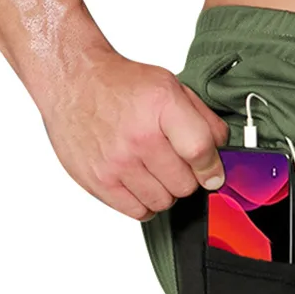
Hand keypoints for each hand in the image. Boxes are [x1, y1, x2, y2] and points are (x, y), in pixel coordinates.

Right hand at [36, 52, 227, 220]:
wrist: (72, 81)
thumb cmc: (121, 85)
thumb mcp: (168, 86)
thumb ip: (202, 118)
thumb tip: (222, 152)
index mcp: (161, 105)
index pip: (201, 151)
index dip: (212, 167)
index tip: (211, 172)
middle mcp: (139, 135)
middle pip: (185, 185)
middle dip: (184, 177)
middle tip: (170, 162)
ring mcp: (117, 162)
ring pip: (164, 202)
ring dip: (163, 191)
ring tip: (150, 169)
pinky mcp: (100, 181)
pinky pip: (139, 212)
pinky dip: (144, 202)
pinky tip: (137, 181)